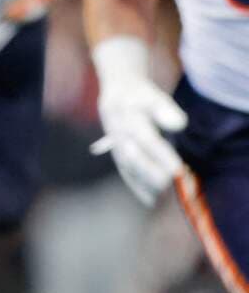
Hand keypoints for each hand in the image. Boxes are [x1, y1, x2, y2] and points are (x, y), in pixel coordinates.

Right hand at [91, 76, 187, 205]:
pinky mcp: (117, 155)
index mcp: (126, 115)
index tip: (177, 170)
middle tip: (174, 183)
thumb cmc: (140, 95)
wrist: (116, 93)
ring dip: (146, 182)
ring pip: (129, 168)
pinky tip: (150, 200)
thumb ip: (165, 109)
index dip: (161, 155)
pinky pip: (125, 173)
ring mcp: (115, 145)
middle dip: (153, 173)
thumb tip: (178, 125)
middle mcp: (118, 132)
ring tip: (164, 196)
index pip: (146, 139)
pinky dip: (137, 187)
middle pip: (134, 158)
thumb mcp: (153, 95)